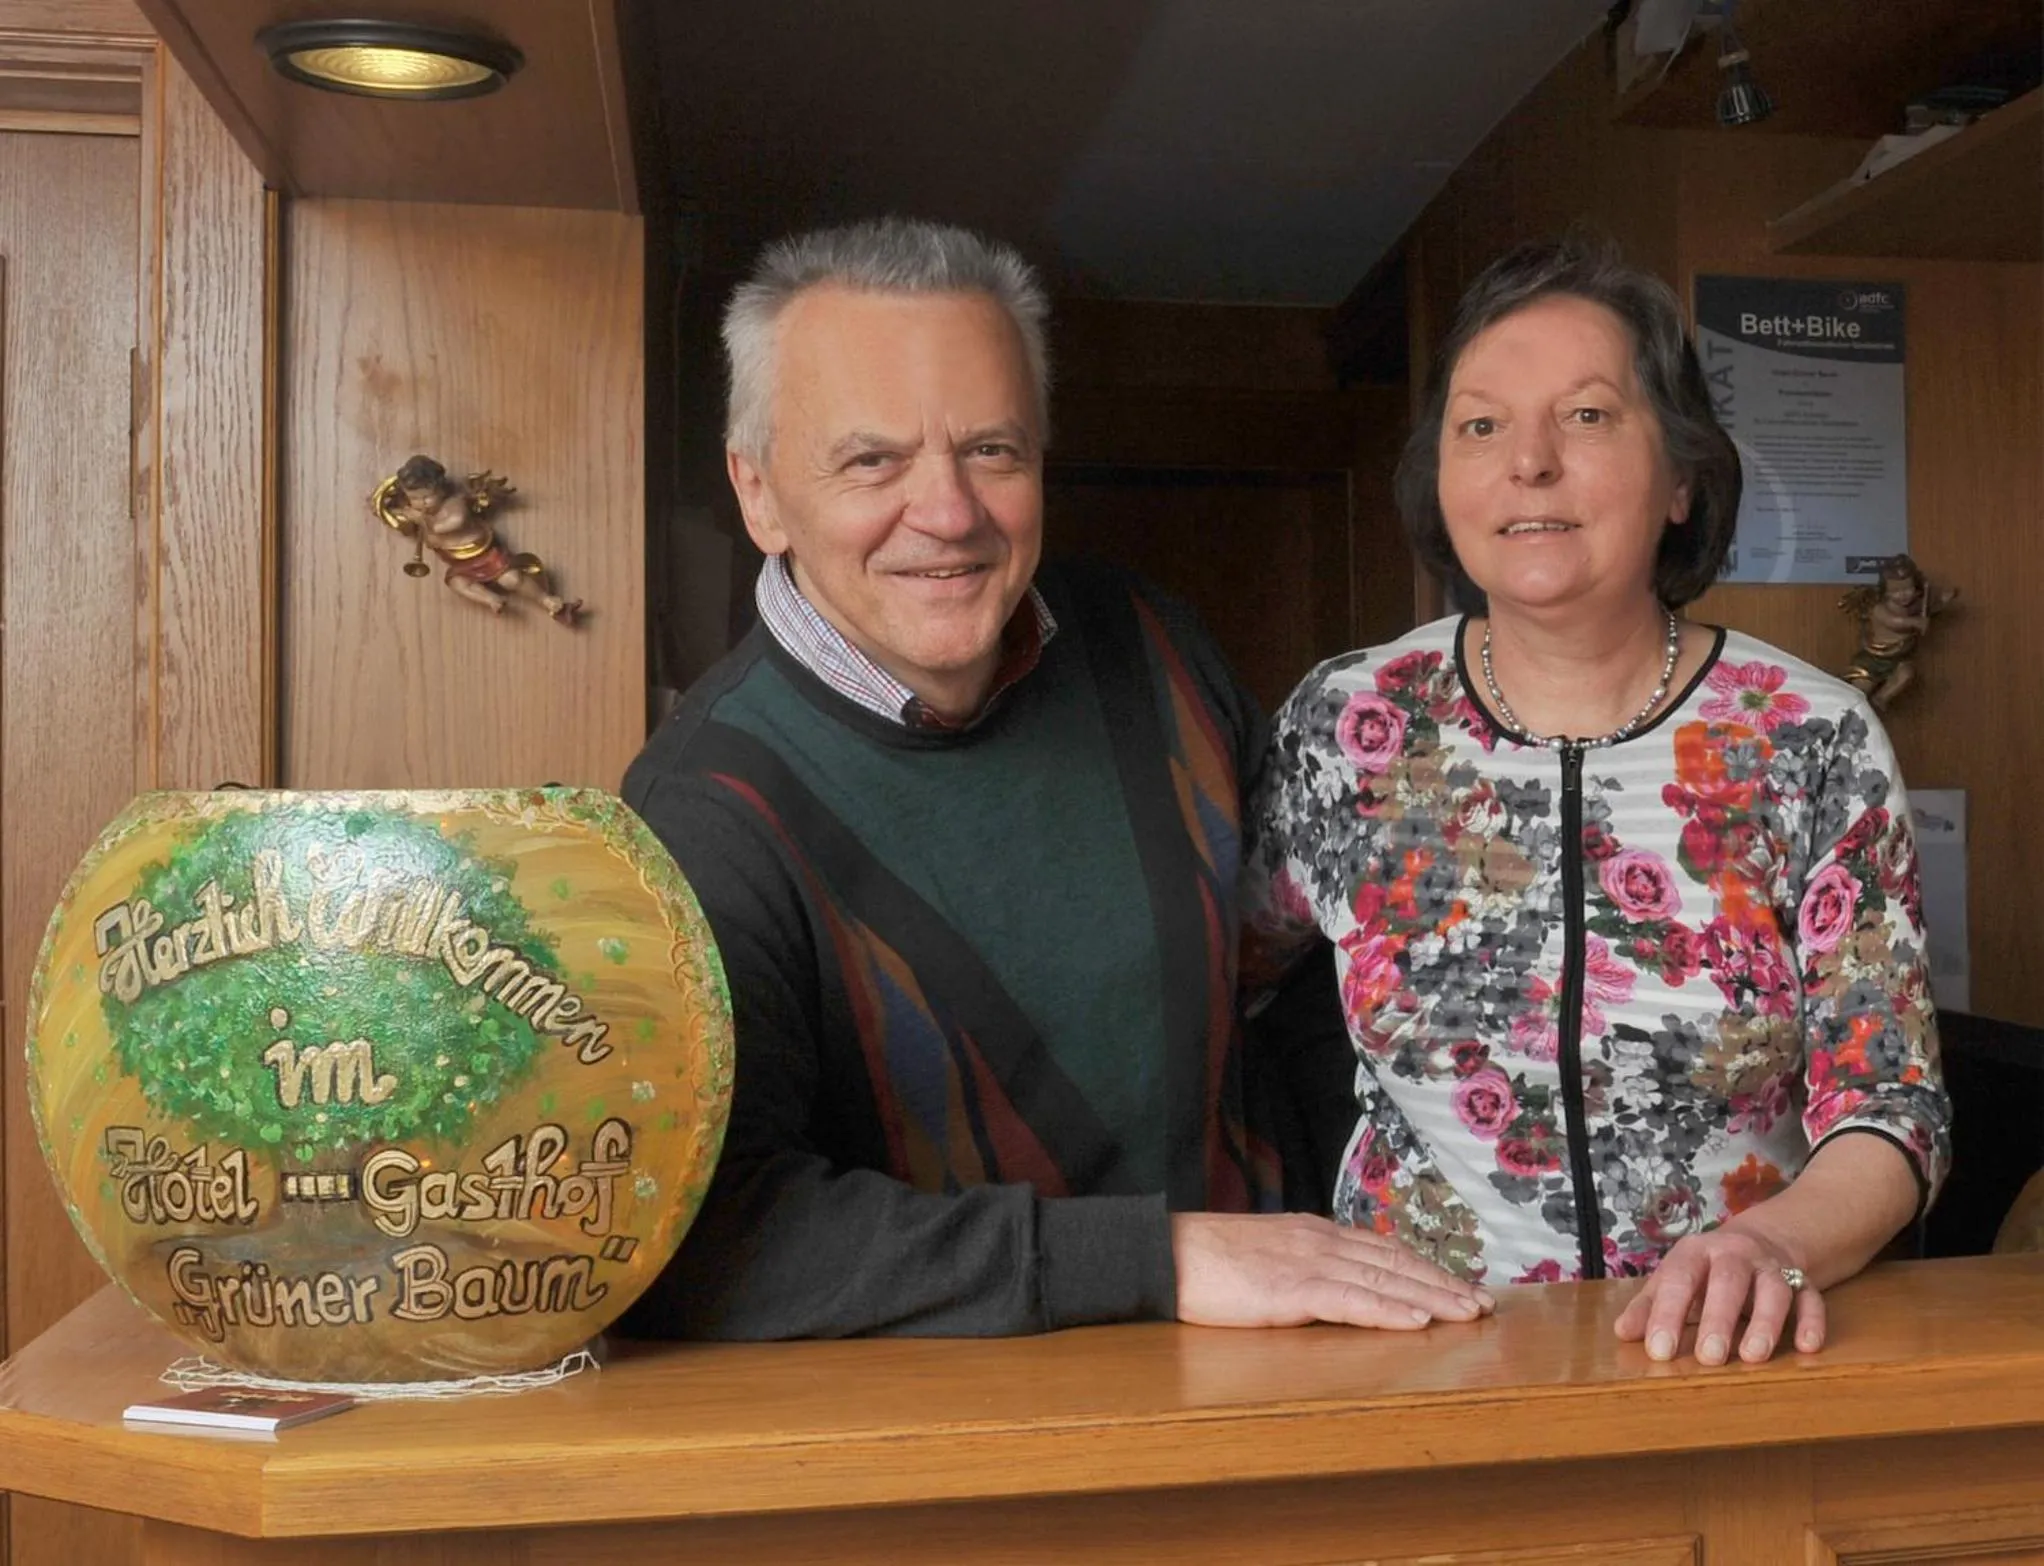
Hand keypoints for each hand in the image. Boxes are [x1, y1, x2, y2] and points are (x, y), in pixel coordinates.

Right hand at [1170, 1212, 1494, 1329]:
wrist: (1165, 1255)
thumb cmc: (1203, 1261)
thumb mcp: (1260, 1257)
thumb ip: (1295, 1266)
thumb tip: (1321, 1287)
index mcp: (1311, 1233)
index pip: (1380, 1249)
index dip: (1422, 1267)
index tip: (1455, 1283)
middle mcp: (1319, 1241)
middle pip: (1395, 1261)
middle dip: (1442, 1282)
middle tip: (1482, 1302)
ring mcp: (1308, 1262)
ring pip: (1385, 1279)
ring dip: (1432, 1297)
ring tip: (1468, 1313)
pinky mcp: (1293, 1289)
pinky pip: (1354, 1300)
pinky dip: (1391, 1309)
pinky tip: (1419, 1320)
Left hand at [1613, 1225, 1824, 1365]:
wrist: (1760, 1240)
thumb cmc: (1705, 1270)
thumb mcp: (1674, 1279)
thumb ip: (1649, 1305)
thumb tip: (1622, 1333)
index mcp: (1696, 1253)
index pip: (1679, 1280)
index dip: (1668, 1314)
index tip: (1659, 1350)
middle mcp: (1735, 1255)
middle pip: (1728, 1281)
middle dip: (1718, 1318)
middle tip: (1709, 1357)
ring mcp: (1772, 1268)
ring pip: (1773, 1290)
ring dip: (1765, 1322)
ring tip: (1753, 1356)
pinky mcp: (1804, 1283)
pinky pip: (1812, 1299)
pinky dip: (1812, 1321)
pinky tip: (1808, 1346)